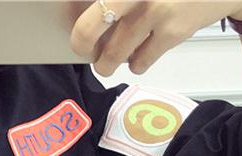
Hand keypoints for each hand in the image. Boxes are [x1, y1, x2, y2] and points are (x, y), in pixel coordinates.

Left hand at [70, 0, 241, 75]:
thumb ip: (119, 1)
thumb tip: (85, 16)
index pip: (93, 3)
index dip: (75, 19)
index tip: (70, 22)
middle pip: (88, 28)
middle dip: (81, 43)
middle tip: (82, 47)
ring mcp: (154, 7)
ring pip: (112, 53)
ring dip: (107, 62)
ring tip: (109, 60)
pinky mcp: (171, 29)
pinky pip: (138, 62)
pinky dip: (136, 63)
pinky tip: (141, 53)